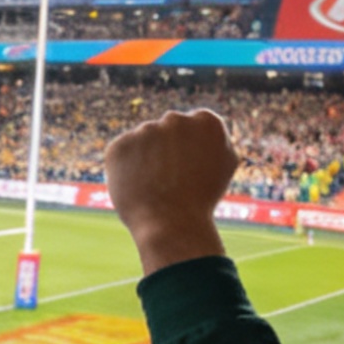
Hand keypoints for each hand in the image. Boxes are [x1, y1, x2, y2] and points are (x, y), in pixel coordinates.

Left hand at [104, 111, 236, 272]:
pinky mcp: (120, 145)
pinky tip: (137, 186)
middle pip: (168, 130)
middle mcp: (175, 119)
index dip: (191, 151)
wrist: (172, 224)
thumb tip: (200, 123)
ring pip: (144, 142)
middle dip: (167, 151)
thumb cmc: (202, 199)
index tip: (193, 169)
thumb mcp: (223, 166)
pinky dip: (126, 168)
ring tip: (155, 186)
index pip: (194, 126)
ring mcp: (145, 130)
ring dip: (146, 158)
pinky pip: (122, 153)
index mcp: (206, 121)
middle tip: (173, 180)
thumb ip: (213, 140)